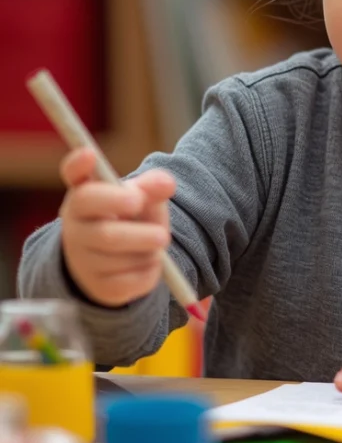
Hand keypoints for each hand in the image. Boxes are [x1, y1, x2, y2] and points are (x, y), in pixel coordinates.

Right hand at [59, 147, 175, 306]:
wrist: (114, 260)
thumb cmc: (127, 217)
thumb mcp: (140, 197)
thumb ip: (152, 187)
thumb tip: (167, 184)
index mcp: (83, 194)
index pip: (73, 176)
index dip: (78, 164)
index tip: (90, 155)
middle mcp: (75, 225)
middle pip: (103, 233)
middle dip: (136, 233)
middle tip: (163, 235)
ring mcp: (82, 259)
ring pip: (119, 260)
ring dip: (148, 250)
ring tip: (157, 240)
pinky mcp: (98, 287)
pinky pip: (130, 282)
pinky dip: (149, 271)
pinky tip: (149, 261)